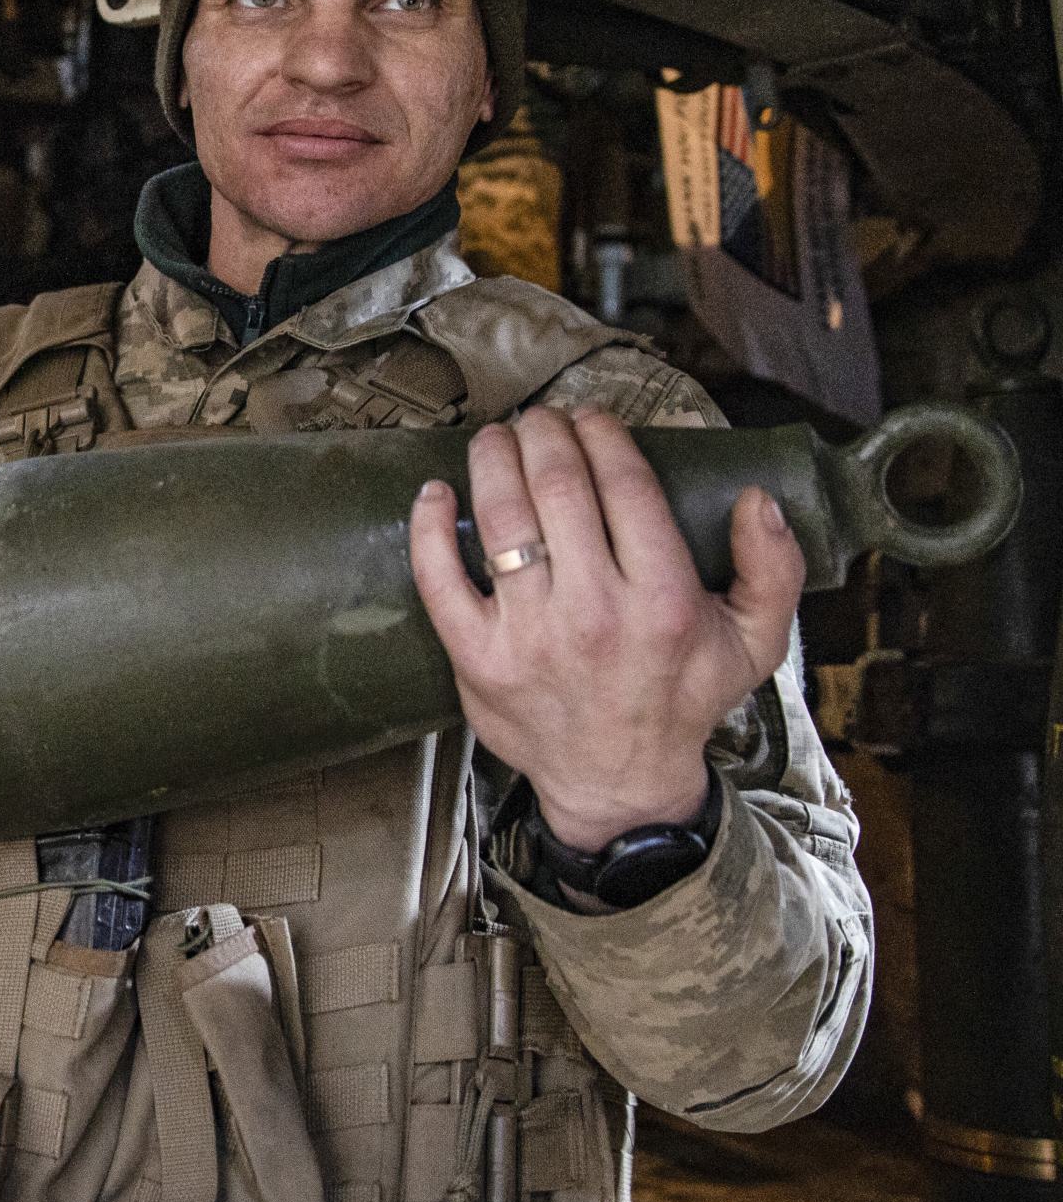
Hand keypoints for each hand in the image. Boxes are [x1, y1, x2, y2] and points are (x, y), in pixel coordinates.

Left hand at [408, 406, 802, 851]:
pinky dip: (429, 526)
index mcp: (664, 600)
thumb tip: (758, 499)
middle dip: (543, 434)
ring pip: (500, 518)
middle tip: (538, 420)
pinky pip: (437, 578)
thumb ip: (773, 568)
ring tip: (495, 440)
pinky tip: (434, 492)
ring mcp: (529, 635)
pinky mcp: (477, 658)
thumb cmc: (680, 701)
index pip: (625, 486)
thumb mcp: (755, 643)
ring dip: (491, 460)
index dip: (602, 436)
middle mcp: (594, 613)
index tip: (591, 420)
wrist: (617, 781)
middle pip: (556, 487)